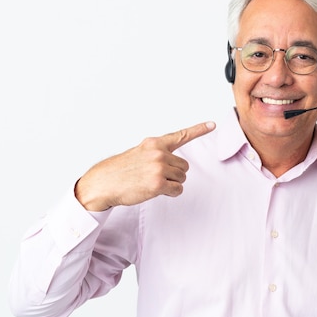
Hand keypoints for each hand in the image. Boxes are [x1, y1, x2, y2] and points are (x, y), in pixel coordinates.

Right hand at [75, 121, 215, 210]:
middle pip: (184, 166)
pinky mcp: (158, 184)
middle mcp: (158, 153)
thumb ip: (157, 153)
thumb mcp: (139, 152)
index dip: (199, 129)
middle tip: (156, 176)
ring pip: (181, 178)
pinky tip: (156, 190)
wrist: (104, 183)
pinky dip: (171, 192)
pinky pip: (177, 190)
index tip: (212, 124)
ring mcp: (158, 168)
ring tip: (152, 183)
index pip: (181, 135)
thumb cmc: (121, 170)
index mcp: (154, 143)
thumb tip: (173, 163)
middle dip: (175, 173)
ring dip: (172, 183)